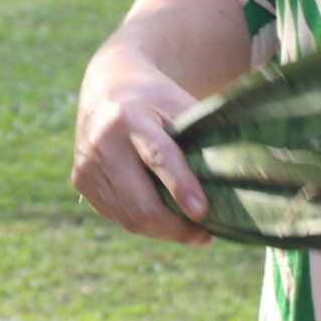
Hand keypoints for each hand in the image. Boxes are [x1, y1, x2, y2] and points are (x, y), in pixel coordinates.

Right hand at [72, 48, 210, 245]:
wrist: (107, 85)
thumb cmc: (155, 97)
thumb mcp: (177, 102)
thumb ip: (199, 136)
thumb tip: (240, 176)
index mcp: (127, 117)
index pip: (157, 158)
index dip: (181, 187)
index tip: (202, 213)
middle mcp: (101, 142)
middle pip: (140, 203)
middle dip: (176, 228)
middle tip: (205, 235)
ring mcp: (86, 165)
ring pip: (129, 218)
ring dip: (163, 231)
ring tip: (191, 231)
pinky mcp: (80, 180)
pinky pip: (117, 216)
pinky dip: (143, 224)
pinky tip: (163, 220)